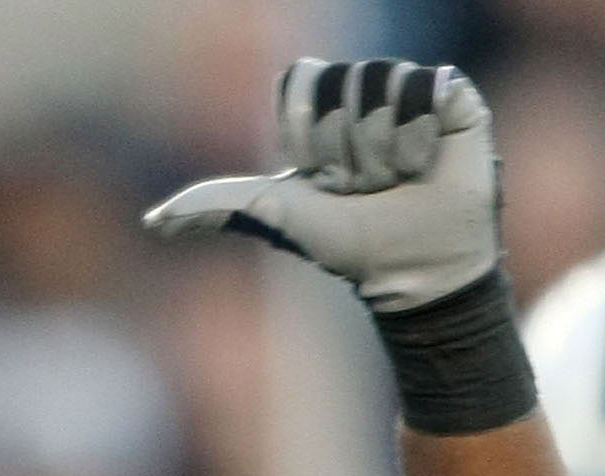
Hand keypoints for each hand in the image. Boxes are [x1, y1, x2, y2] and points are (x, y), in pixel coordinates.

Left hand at [144, 59, 499, 311]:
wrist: (411, 267)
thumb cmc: (346, 243)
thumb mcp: (273, 217)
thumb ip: (212, 207)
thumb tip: (151, 221)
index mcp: (321, 113)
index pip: (302, 81)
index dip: (306, 131)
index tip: (319, 175)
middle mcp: (364, 95)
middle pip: (340, 84)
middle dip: (345, 147)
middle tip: (364, 183)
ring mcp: (410, 92)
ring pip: (380, 83)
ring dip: (383, 147)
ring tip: (398, 177)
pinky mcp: (453, 95)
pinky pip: (426, 83)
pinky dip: (420, 132)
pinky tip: (427, 161)